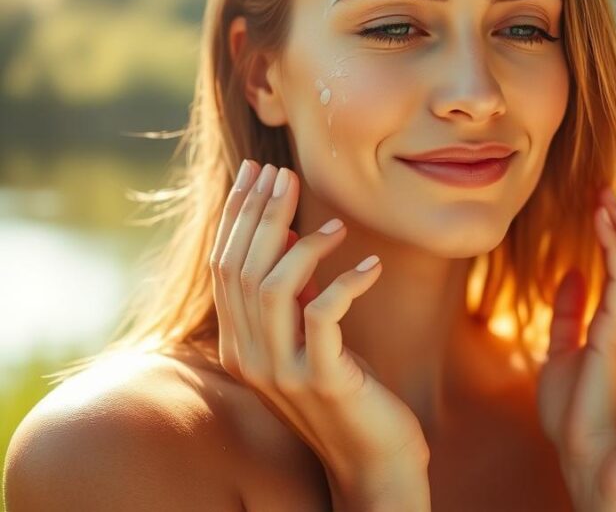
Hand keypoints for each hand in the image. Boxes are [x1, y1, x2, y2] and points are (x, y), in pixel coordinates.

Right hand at [209, 160, 429, 507]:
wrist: (373, 460)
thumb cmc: (348, 390)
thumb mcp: (311, 337)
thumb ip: (292, 295)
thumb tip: (287, 234)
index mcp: (239, 344)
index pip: (223, 266)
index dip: (238, 215)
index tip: (259, 172)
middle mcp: (248, 357)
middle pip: (240, 268)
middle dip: (262, 214)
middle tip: (287, 174)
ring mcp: (281, 371)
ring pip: (271, 287)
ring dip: (302, 244)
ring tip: (338, 224)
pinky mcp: (321, 379)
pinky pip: (323, 314)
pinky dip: (347, 282)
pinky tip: (372, 266)